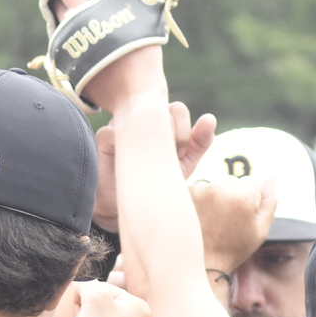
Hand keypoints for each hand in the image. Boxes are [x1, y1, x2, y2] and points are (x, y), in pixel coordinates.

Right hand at [91, 103, 214, 232]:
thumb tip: (210, 118)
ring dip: (150, 142)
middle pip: (162, 110)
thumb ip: (199, 142)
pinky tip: (132, 164)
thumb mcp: (183, 165)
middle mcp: (142, 120)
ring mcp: (123, 125)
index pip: (177, 110)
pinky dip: (129, 149)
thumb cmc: (157, 184)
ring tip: (151, 164)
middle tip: (168, 160)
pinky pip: (120, 130)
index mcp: (163, 122)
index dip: (183, 132)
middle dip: (171, 137)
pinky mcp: (105, 136)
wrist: (127, 206)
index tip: (181, 154)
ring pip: (141, 118)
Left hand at [191, 174, 277, 274]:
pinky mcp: (188, 193)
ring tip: (214, 219)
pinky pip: (201, 188)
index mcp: (244, 197)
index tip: (242, 216)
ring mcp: (202, 190)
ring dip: (216, 196)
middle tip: (227, 219)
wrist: (203, 261)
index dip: (250, 200)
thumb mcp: (260, 230)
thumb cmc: (234, 248)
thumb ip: (269, 201)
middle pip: (233, 181)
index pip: (253, 183)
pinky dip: (202, 198)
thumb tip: (269, 178)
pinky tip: (202, 216)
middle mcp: (222, 189)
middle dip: (233, 195)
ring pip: (216, 184)